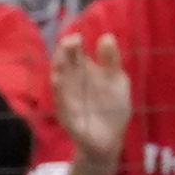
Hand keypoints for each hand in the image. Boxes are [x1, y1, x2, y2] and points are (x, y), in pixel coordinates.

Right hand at [55, 33, 131, 164]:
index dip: (73, 43)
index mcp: (84, 70)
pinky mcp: (65, 112)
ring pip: (58, 78)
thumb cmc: (112, 107)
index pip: (74, 52)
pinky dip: (58, 90)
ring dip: (58, 67)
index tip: (77, 35)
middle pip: (64, 61)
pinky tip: (58, 79)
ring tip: (63, 56)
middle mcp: (72, 80)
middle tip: (72, 41)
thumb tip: (106, 36)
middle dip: (65, 51)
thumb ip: (111, 61)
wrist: (109, 139)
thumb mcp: (117, 81)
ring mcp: (66, 96)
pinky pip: (59, 99)